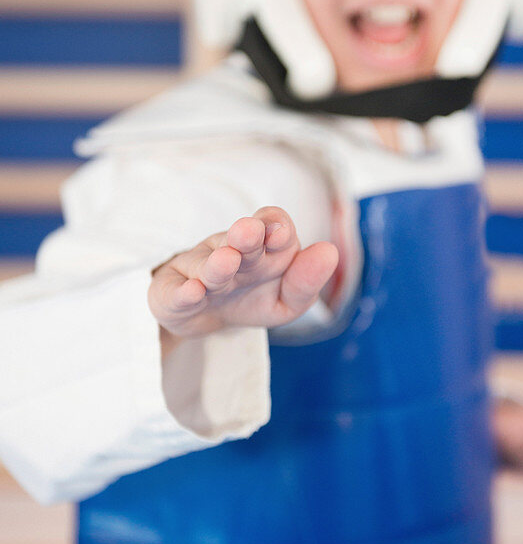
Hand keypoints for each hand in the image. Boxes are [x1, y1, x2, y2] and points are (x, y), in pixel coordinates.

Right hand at [148, 206, 338, 348]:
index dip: (276, 227)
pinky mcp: (171, 293)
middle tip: (250, 231)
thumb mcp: (286, 300)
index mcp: (263, 248)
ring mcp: (199, 270)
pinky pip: (176, 292)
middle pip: (241, 241)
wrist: (203, 316)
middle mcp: (231, 251)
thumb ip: (306, 281)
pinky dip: (184, 292)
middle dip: (246, 235)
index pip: (273, 226)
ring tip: (226, 261)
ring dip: (216, 264)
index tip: (280, 233)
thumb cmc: (251, 298)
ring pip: (208, 265)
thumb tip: (329, 252)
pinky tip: (192, 291)